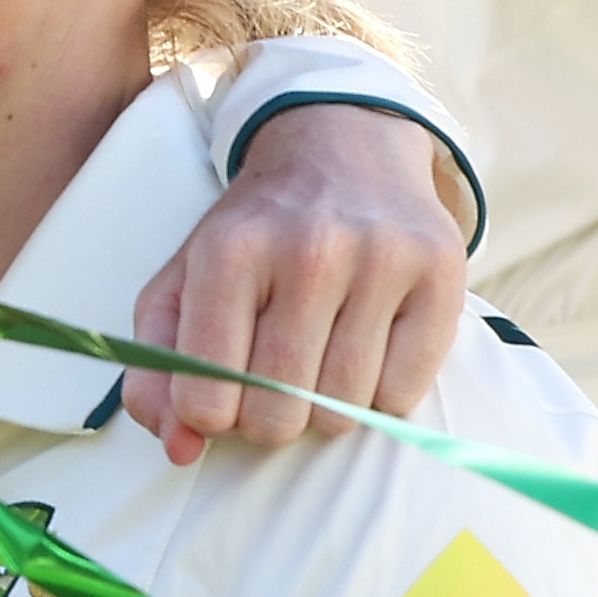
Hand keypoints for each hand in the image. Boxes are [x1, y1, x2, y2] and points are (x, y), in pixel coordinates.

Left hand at [128, 100, 466, 460]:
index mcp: (229, 253)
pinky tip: (364, 350)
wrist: (342, 147)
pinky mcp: (441, 273)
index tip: (219, 395)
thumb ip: (156, 370)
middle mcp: (309, 251)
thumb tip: (179, 449)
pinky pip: (401, 394)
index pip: (207, 400)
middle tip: (272, 381)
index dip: (209, 417)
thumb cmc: (253, 233)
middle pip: (278, 413)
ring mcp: (382, 259)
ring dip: (323, 409)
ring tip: (317, 361)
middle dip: (267, 419)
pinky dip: (377, 395)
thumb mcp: (181, 283)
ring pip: (342, 409)